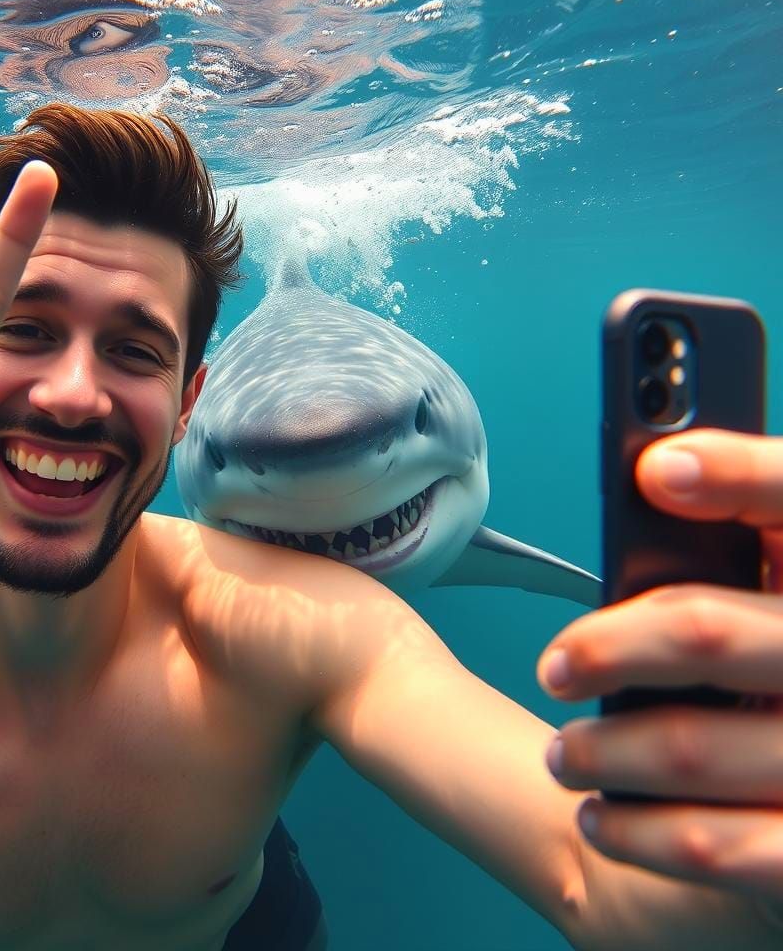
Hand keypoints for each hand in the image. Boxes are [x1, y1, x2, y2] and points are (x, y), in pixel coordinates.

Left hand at [536, 429, 782, 922]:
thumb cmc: (778, 668)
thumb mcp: (771, 599)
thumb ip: (741, 540)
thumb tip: (660, 471)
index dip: (742, 476)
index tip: (659, 471)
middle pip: (703, 633)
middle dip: (608, 650)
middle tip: (555, 667)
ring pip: (686, 745)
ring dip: (600, 751)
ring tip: (564, 756)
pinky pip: (716, 846)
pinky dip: (637, 832)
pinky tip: (600, 821)